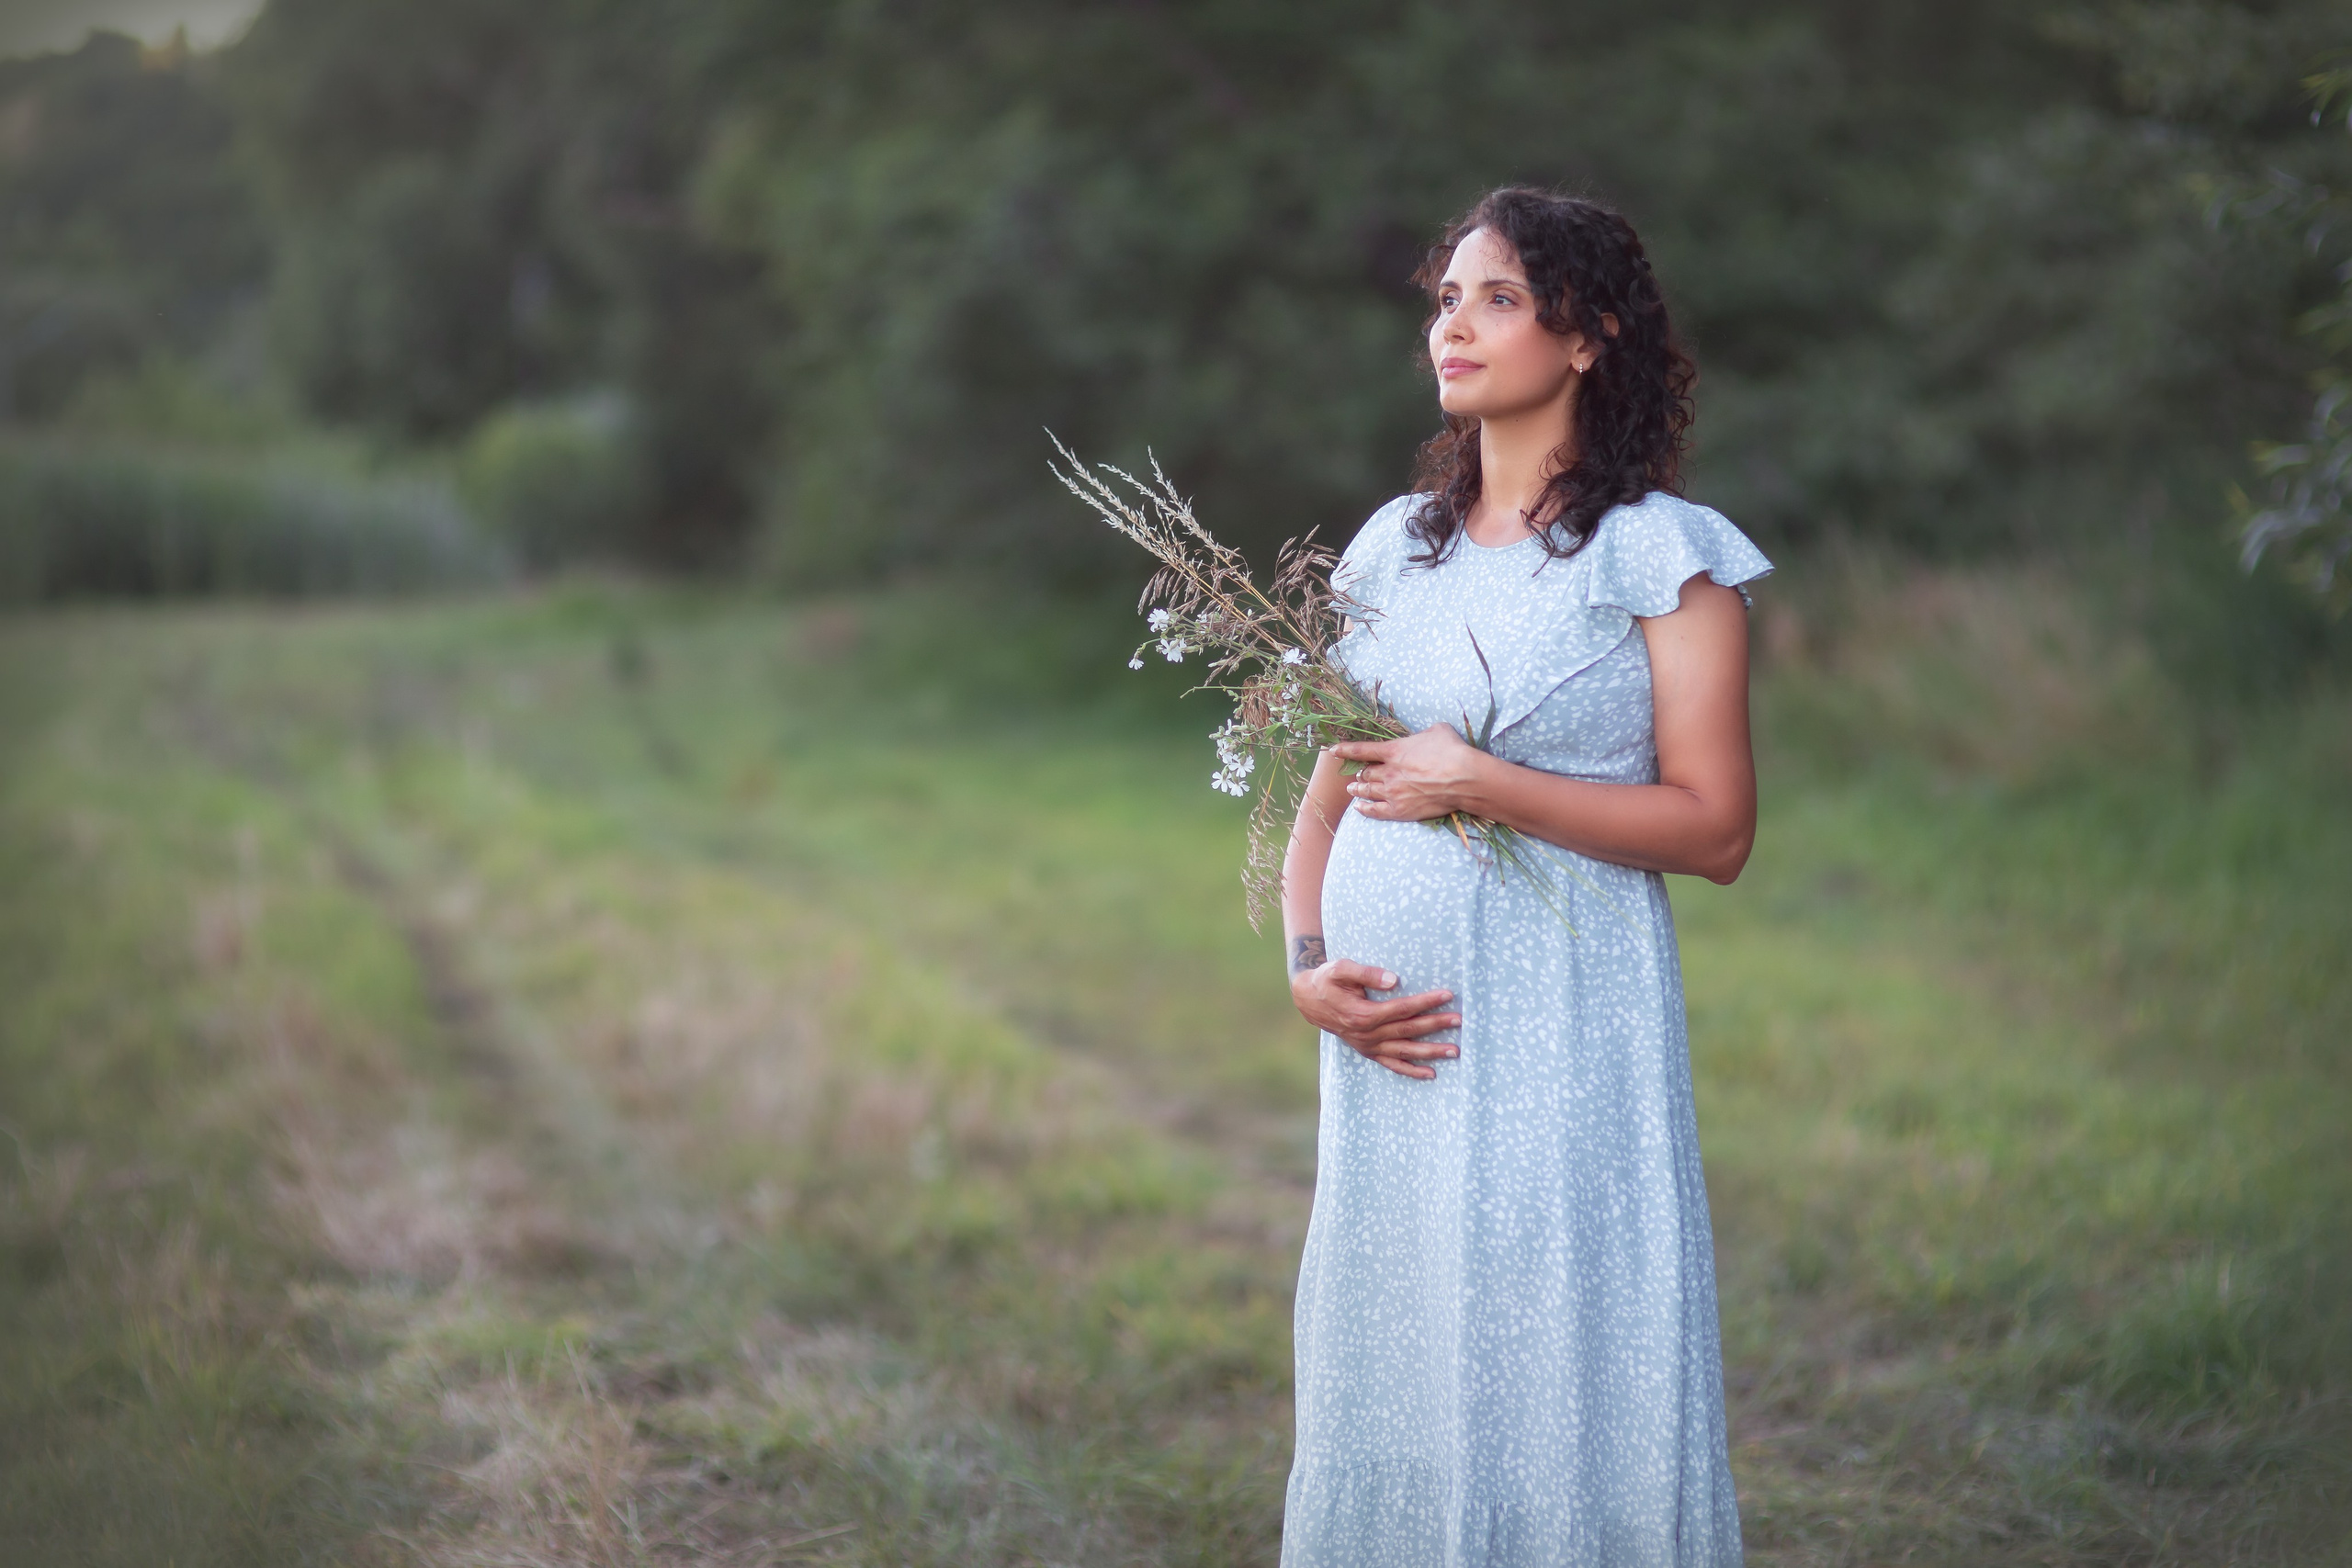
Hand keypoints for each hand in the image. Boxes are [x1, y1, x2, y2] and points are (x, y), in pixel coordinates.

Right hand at [1290, 957, 1459, 1079]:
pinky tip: (1431, 1073)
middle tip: (1460, 1020)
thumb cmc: (1327, 980)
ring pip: (1405, 1051)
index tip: (1447, 995)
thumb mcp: (1340, 969)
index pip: (1402, 1008)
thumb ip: (1366, 973)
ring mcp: (1368, 1046)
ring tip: (1455, 1051)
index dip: (1425, 1002)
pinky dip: (1411, 1070)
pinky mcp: (1368, 1051)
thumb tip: (1394, 979)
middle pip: (1408, 1030)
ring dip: (1431, 1051)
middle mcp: (1367, 1034)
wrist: (1309, 999)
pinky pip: (1392, 1064)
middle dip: (1436, 1025)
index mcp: (1363, 1014)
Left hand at [1330, 724, 1487, 821]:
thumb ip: (1423, 734)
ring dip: (1358, 790)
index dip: (1346, 750)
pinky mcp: (1400, 810)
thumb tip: (1426, 736)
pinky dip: (1365, 809)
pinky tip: (1359, 808)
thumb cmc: (1452, 750)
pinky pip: (1375, 811)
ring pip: (1367, 791)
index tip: (1334, 750)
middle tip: (1355, 775)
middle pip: (1365, 774)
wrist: (1463, 778)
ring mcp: (1392, 792)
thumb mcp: (1437, 731)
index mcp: (1394, 751)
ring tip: (1352, 790)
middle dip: (1359, 773)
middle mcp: (1388, 772)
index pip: (1363, 750)